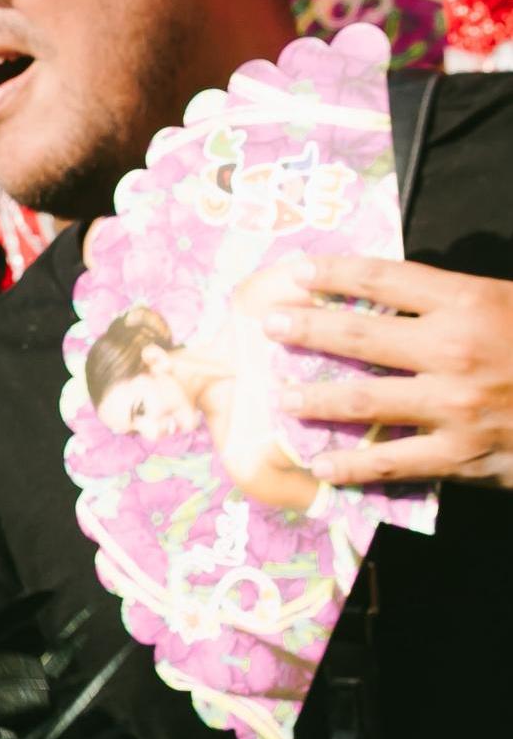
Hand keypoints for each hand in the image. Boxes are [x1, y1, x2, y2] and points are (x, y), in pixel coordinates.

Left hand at [260, 255, 512, 488]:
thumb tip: (408, 297)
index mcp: (472, 302)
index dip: (335, 272)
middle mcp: (454, 350)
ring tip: (282, 397)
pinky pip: (391, 462)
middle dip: (305, 327)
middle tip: (266, 325)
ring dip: (315, 397)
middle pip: (358, 334)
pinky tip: (322, 467)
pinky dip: (351, 466)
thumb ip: (467, 302)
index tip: (296, 271)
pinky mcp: (462, 454)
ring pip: (363, 400)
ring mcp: (455, 405)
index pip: (385, 279)